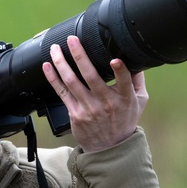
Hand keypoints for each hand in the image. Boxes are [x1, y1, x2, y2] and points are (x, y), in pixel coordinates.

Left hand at [42, 36, 148, 152]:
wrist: (110, 147)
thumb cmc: (124, 120)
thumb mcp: (139, 101)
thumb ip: (138, 79)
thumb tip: (135, 57)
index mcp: (124, 98)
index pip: (124, 81)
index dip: (120, 70)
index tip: (115, 60)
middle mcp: (106, 103)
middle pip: (91, 76)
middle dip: (80, 55)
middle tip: (72, 40)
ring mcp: (89, 108)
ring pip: (72, 82)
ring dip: (61, 63)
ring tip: (55, 49)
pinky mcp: (75, 113)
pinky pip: (62, 93)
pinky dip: (53, 79)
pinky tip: (47, 67)